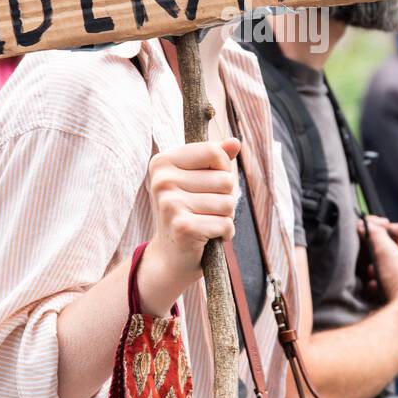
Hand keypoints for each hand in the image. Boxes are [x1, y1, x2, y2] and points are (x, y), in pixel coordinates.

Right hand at [139, 137, 239, 315]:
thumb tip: (235, 142)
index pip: (214, 152)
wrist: (170, 256)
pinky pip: (225, 224)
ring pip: (228, 203)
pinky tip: (209, 237)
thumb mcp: (199, 180)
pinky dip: (225, 233)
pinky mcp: (182, 227)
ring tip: (206, 222)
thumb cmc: (188, 211)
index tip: (208, 184)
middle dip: (225, 197)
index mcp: (163, 162)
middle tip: (205, 209)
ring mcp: (170, 204)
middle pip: (225, 179)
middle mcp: (162, 181)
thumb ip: (216, 159)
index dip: (222, 169)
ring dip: (225, 216)